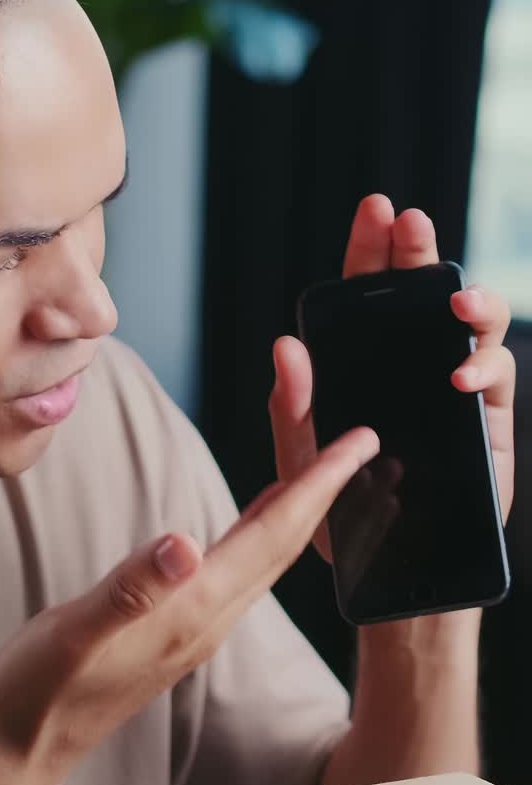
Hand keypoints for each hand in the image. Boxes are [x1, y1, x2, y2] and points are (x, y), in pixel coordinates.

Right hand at [0, 425, 378, 784]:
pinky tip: (260, 520)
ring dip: (301, 512)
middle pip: (284, 546)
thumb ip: (130, 590)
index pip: (271, 536)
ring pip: (268, 559)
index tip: (359, 443)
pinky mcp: (180, 631)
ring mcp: (196, 629)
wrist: (28, 747)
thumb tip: (184, 542)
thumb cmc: (41, 690)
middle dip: (326, 491)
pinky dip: (264, 535)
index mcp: (190, 611)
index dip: (316, 485)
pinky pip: (242, 572)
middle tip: (362, 443)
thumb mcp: (74, 634)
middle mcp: (206, 620)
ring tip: (325, 472)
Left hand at [269, 194, 515, 563]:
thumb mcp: (304, 464)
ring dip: (471, 301)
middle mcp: (413, 367)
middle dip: (420, 253)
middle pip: (422, 295)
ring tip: (454, 303)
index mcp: (365, 367)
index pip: (366, 298)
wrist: (390, 573)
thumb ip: (295, 408)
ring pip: (476, 324)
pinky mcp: (487, 420)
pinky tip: (461, 374)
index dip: (371, 253)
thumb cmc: (341, 518)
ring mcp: (455, 388)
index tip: (375, 211)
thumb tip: (286, 346)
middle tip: (412, 224)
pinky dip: (483, 366)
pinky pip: (497, 377)